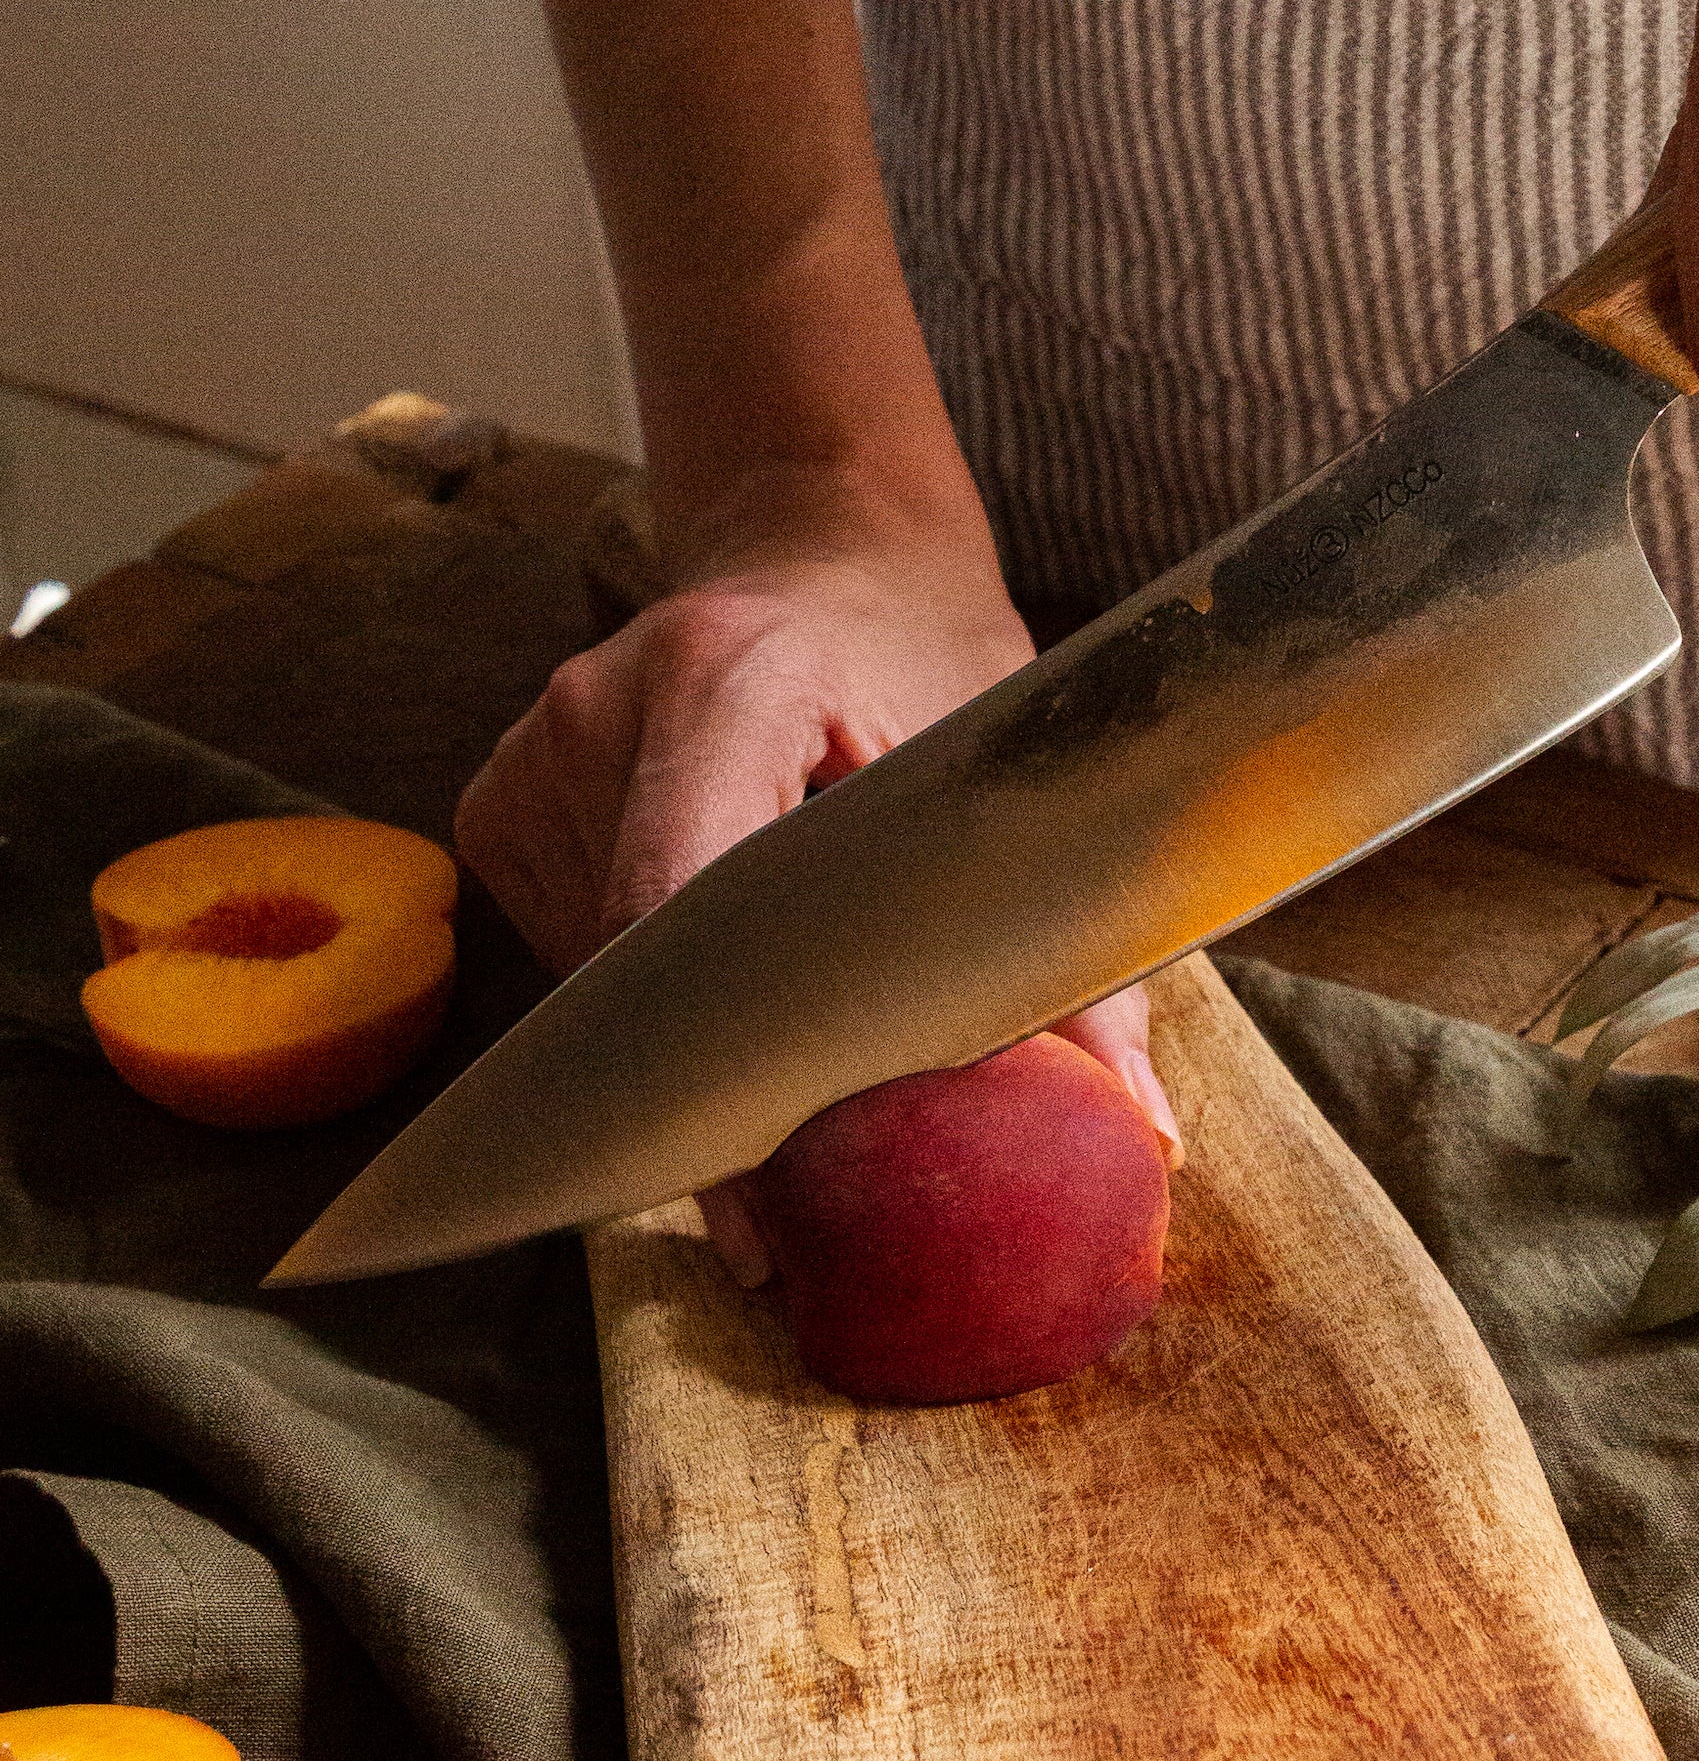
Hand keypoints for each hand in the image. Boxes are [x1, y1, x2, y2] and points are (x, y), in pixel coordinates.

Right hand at [454, 473, 1177, 1274]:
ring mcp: (533, 755)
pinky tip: (726, 966)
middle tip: (797, 1210)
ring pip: (605, 989)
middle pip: (642, 975)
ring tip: (784, 1036)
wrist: (827, 550)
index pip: (687, 904)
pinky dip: (656, 1003)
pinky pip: (577, 959)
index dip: (726, 1072)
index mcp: (729, 676)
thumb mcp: (1015, 773)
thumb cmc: (928, 657)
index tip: (772, 1204)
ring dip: (694, 1049)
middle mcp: (601, 709)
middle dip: (720, 1103)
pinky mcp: (500, 806)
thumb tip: (1136, 1133)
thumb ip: (1071, 960)